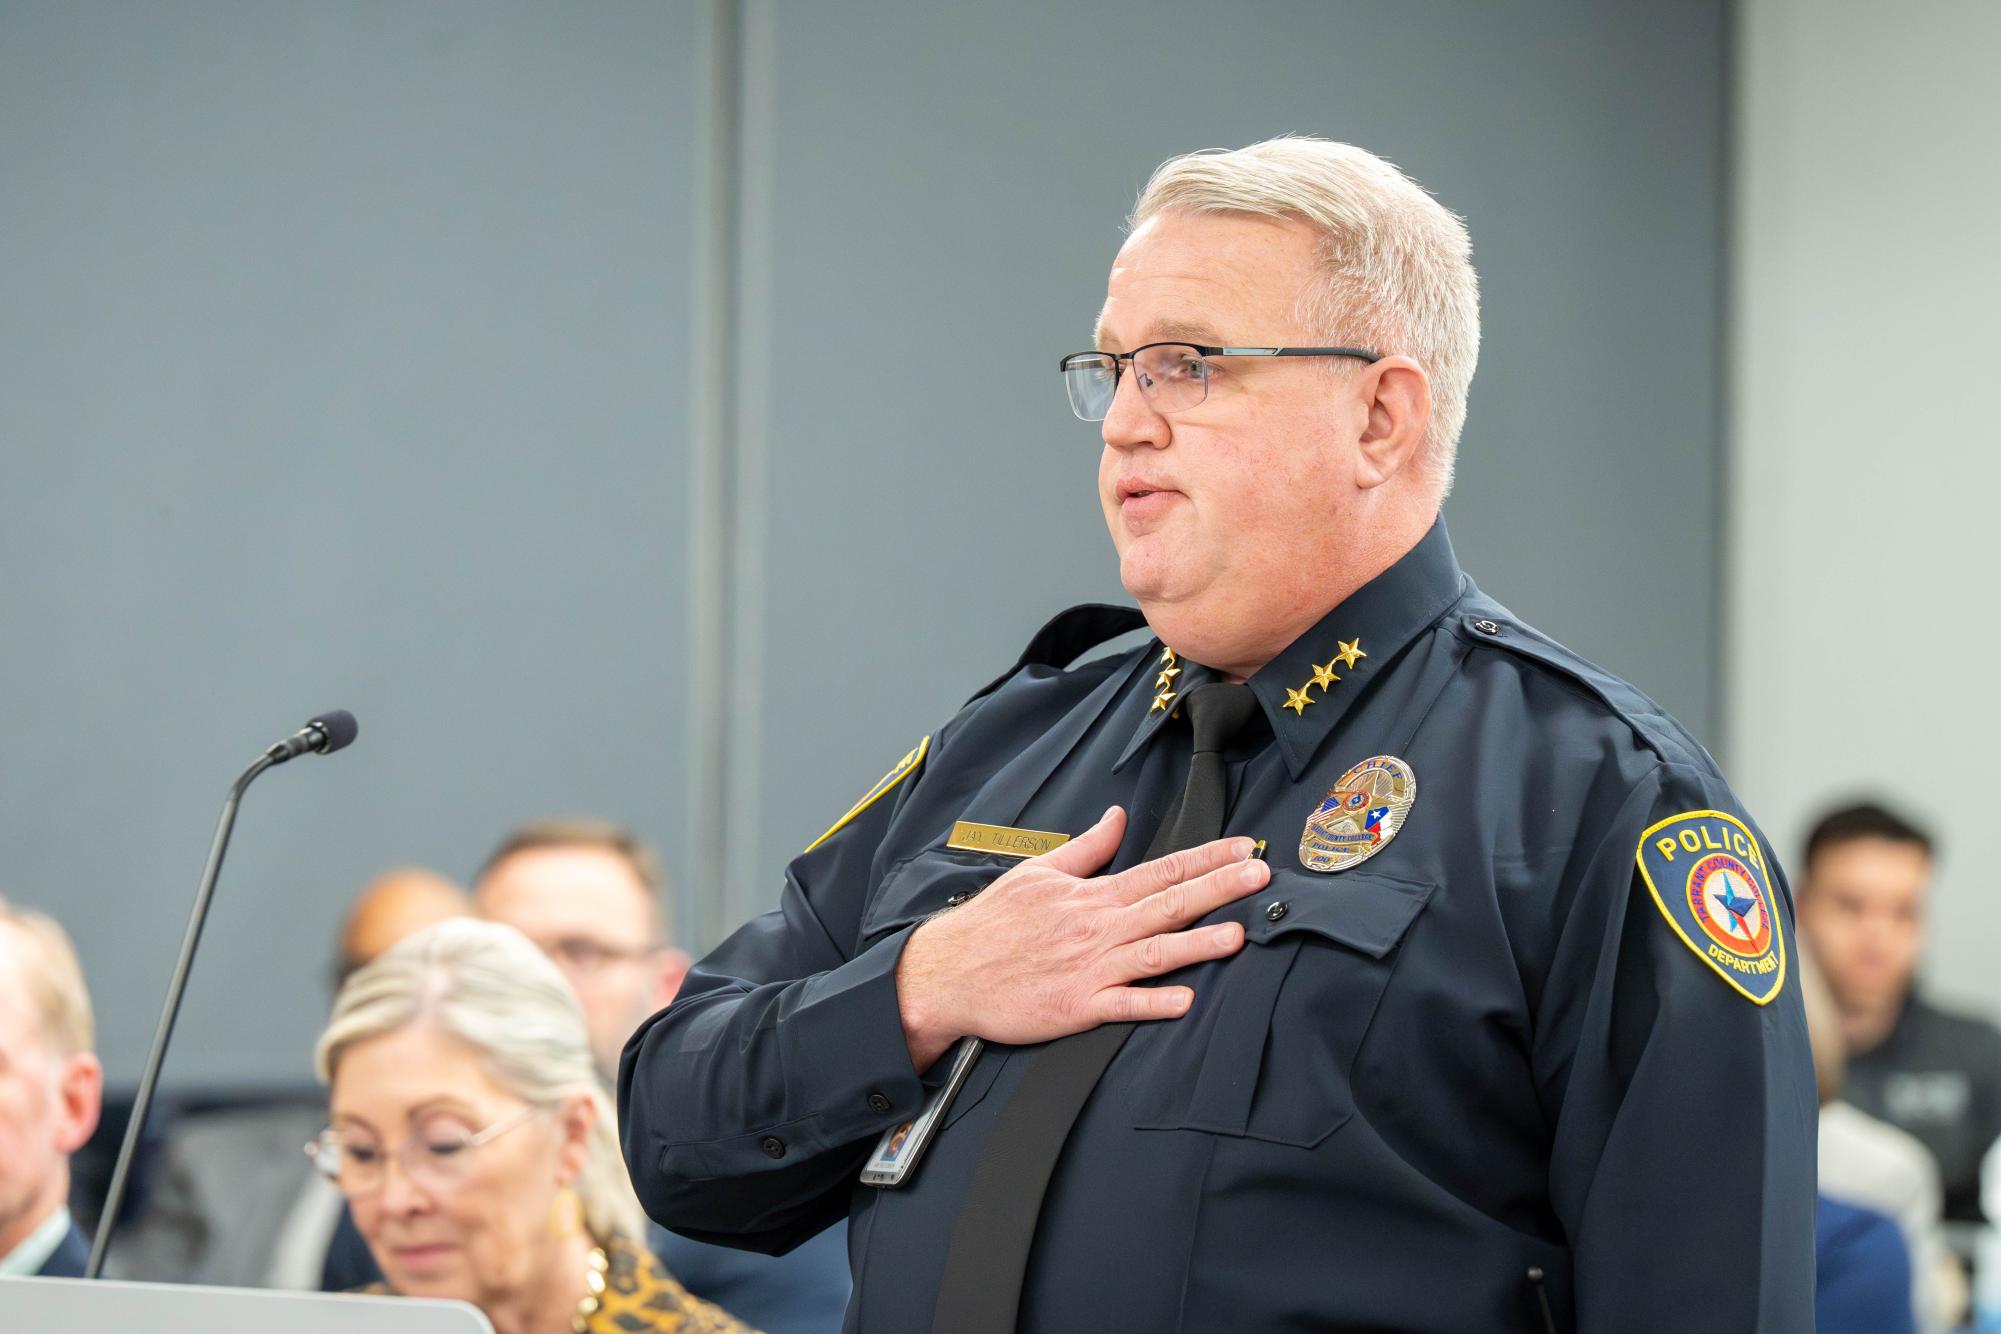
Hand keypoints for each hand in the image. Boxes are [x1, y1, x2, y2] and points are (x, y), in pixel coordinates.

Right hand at [894, 806, 1267, 1070]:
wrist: (949, 972)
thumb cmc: (992, 923)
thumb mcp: (1038, 871)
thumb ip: (1087, 847)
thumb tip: (1118, 816)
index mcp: (1093, 894)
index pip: (1161, 869)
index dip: (1207, 858)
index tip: (1243, 848)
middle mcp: (1098, 927)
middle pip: (1169, 903)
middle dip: (1220, 888)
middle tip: (1260, 874)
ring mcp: (1090, 968)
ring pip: (1155, 952)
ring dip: (1198, 942)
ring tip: (1238, 934)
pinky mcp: (1077, 1006)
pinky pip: (1123, 1004)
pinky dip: (1153, 1002)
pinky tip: (1185, 999)